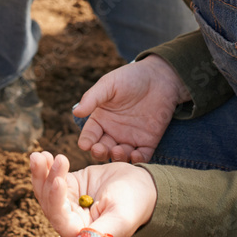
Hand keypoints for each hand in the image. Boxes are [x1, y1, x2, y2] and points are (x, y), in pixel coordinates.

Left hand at [30, 151, 156, 236]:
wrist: (143, 186)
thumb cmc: (135, 205)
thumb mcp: (119, 219)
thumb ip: (98, 236)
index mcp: (80, 234)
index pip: (60, 218)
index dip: (56, 200)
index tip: (59, 180)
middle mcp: (70, 221)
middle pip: (48, 202)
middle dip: (46, 180)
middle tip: (48, 158)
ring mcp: (68, 202)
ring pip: (46, 189)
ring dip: (41, 173)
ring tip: (39, 155)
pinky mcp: (70, 186)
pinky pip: (53, 177)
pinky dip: (46, 167)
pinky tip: (44, 154)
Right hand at [74, 55, 189, 162]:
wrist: (160, 77)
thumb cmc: (130, 77)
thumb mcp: (109, 84)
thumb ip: (93, 98)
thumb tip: (76, 111)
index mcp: (101, 119)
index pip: (90, 135)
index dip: (86, 141)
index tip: (85, 145)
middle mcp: (113, 131)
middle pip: (102, 149)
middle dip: (99, 152)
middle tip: (100, 150)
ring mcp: (130, 138)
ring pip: (120, 156)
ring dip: (117, 157)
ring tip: (118, 151)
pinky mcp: (148, 142)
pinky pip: (142, 156)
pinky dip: (138, 159)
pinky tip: (136, 155)